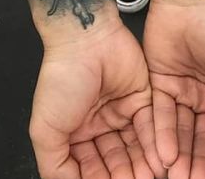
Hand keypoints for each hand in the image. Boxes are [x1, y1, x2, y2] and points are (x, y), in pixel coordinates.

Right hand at [30, 20, 161, 178]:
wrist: (86, 40)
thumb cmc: (62, 79)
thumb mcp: (46, 130)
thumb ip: (55, 166)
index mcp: (74, 134)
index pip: (89, 169)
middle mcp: (99, 125)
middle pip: (114, 161)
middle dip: (123, 176)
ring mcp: (121, 112)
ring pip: (134, 147)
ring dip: (141, 166)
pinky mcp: (142, 97)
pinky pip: (150, 126)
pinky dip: (154, 144)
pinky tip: (158, 160)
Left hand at [143, 0, 204, 178]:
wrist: (193, 3)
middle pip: (203, 138)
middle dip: (200, 162)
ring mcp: (184, 94)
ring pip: (182, 132)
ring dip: (180, 156)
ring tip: (178, 178)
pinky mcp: (160, 87)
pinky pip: (161, 116)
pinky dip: (162, 136)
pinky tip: (164, 155)